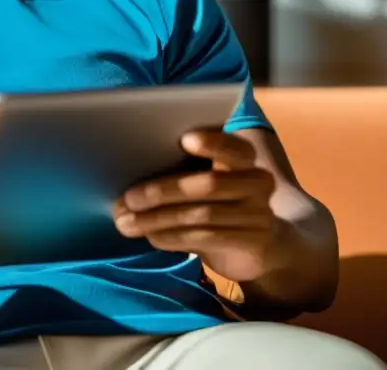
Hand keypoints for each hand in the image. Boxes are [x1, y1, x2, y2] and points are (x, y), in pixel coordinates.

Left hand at [113, 130, 278, 281]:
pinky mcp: (254, 242)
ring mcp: (259, 214)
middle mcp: (258, 181)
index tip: (184, 140)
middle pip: (208, 185)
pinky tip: (152, 236)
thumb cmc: (218, 202)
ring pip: (202, 215)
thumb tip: (129, 172)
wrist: (258, 246)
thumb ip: (182, 170)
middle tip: (128, 199)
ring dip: (158, 220)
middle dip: (162, 191)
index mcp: (243, 156)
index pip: (232, 146)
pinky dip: (173, 237)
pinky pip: (207, 238)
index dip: (212, 143)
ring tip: (127, 223)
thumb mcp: (205, 181)